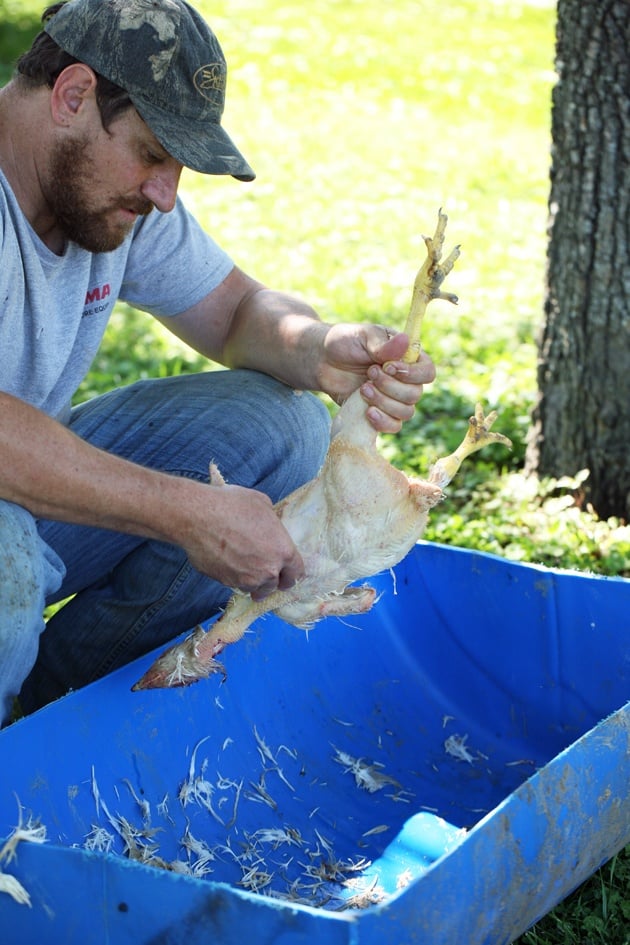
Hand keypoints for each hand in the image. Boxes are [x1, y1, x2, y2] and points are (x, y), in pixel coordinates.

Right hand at [184, 481, 302, 599]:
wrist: (199, 517)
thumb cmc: (233, 505)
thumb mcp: (263, 505)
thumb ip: (272, 523)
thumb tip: (269, 526)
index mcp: (283, 551)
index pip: (296, 573)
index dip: (291, 573)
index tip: (285, 574)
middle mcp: (267, 571)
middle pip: (274, 585)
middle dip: (270, 580)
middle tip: (261, 571)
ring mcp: (245, 580)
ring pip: (253, 588)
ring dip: (251, 581)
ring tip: (242, 565)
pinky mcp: (225, 582)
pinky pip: (233, 583)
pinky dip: (232, 576)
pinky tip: (225, 561)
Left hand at [320, 324, 435, 432]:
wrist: (322, 361)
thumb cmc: (345, 343)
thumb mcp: (363, 336)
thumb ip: (383, 344)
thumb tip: (405, 340)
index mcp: (408, 358)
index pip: (427, 372)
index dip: (412, 374)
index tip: (388, 367)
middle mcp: (406, 380)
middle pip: (415, 394)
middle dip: (390, 387)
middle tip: (369, 373)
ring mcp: (394, 399)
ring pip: (406, 412)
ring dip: (384, 402)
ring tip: (363, 389)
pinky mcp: (381, 413)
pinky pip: (394, 426)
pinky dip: (383, 421)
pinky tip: (367, 412)